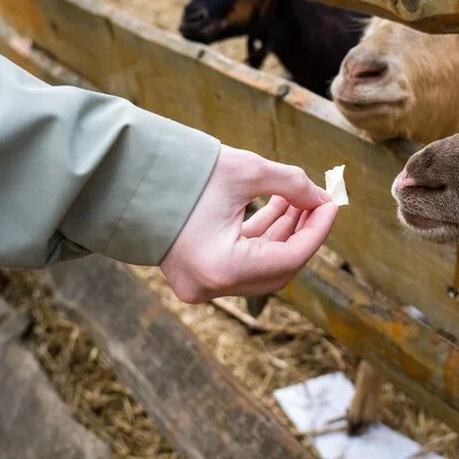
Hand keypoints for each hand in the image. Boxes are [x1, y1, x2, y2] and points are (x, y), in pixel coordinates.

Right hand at [160, 147, 336, 303]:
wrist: (126, 178)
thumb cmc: (185, 172)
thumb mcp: (246, 171)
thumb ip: (291, 184)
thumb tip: (322, 197)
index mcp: (222, 268)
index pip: (291, 258)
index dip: (318, 230)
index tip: (332, 203)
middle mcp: (211, 286)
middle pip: (278, 268)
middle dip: (303, 233)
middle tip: (320, 202)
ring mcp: (201, 285)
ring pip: (260, 265)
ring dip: (284, 232)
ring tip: (300, 198)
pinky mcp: (196, 274)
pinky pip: (240, 260)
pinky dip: (261, 236)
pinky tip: (279, 206)